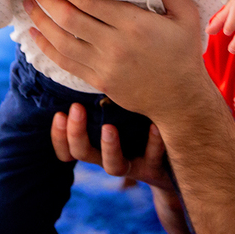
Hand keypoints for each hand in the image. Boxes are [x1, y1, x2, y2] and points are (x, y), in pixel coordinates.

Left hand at [24, 0, 206, 119]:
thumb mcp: (185, 16)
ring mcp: (104, 66)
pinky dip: (47, 48)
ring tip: (28, 6)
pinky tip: (36, 35)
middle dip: (48, 2)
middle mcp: (115, 45)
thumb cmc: (184, 53)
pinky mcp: (98, 81)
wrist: (181, 99)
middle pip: (71, 20)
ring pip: (63, 42)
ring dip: (42, 22)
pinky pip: (66, 63)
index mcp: (135, 25)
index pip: (92, 3)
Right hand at [49, 102, 173, 190]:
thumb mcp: (120, 115)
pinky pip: (153, 158)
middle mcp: (109, 157)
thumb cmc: (141, 129)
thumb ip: (103, 99)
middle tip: (76, 108)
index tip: (59, 113)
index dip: (58, 136)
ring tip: (108, 128)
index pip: (66, 149)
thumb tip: (85, 64)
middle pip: (82, 153)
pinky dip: (153, 142)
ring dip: (109, 147)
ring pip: (113, 166)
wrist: (176, 160)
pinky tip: (154, 126)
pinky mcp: (154, 169)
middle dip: (76, 133)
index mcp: (96, 146)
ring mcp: (132, 165)